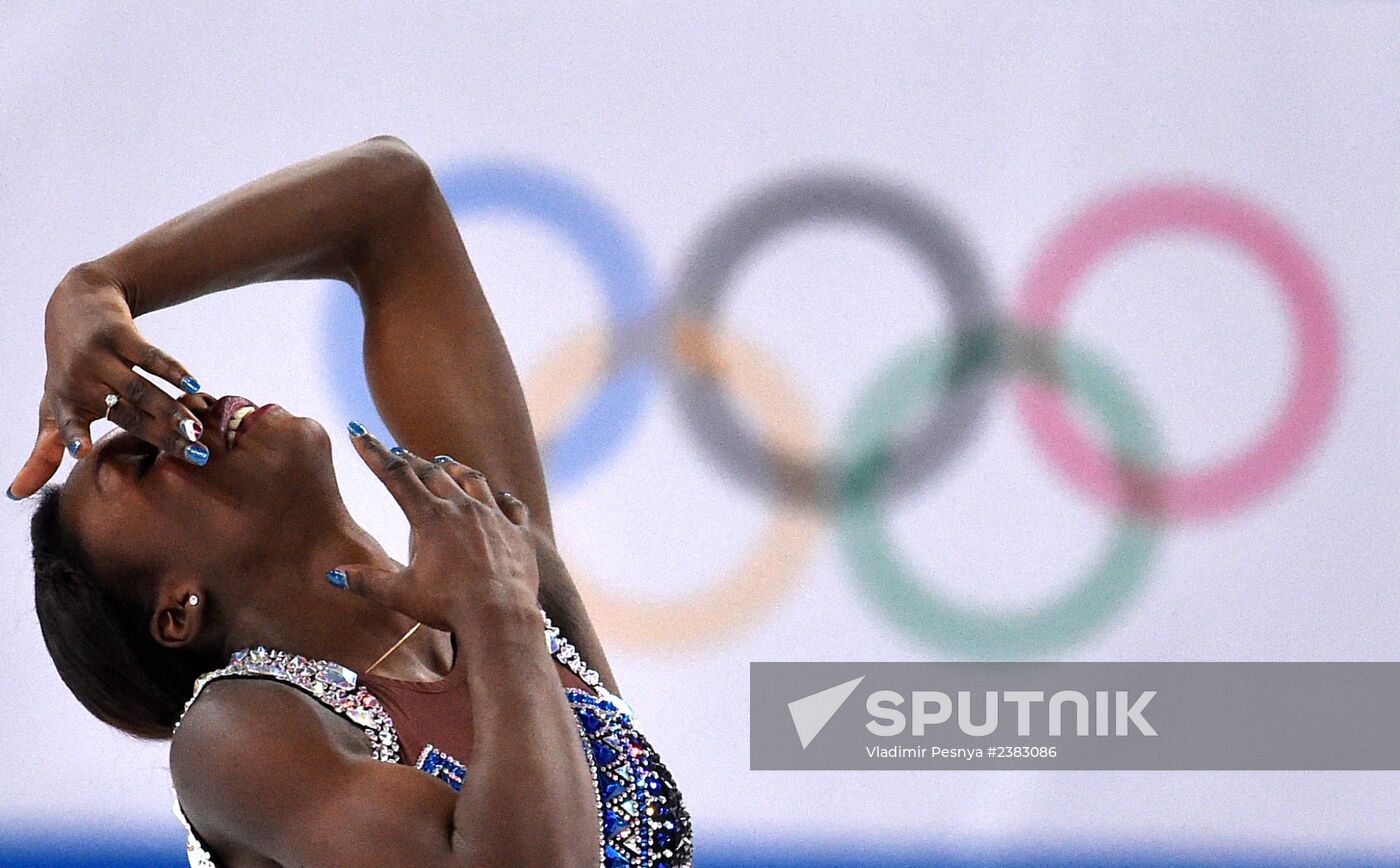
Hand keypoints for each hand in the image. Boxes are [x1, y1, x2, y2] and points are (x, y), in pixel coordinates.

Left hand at [8, 262, 204, 497]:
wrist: (76, 305)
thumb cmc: (67, 371)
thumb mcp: (52, 410)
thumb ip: (42, 454)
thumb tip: (13, 495)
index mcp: (64, 403)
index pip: (68, 425)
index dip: (73, 438)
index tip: (80, 452)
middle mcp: (80, 379)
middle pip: (127, 413)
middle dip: (162, 436)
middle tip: (196, 457)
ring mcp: (100, 356)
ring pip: (141, 388)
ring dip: (172, 409)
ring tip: (197, 431)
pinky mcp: (121, 335)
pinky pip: (151, 357)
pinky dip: (174, 371)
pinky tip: (196, 387)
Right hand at [327, 427, 538, 631]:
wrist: (501, 616)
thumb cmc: (449, 607)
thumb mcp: (401, 595)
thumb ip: (368, 582)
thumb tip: (333, 574)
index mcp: (431, 518)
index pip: (396, 475)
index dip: (373, 452)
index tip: (356, 432)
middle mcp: (464, 508)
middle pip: (433, 473)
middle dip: (412, 461)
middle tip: (398, 452)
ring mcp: (495, 517)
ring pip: (474, 481)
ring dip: (456, 470)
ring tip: (445, 464)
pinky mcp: (519, 533)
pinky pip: (512, 507)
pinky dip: (503, 500)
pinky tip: (500, 498)